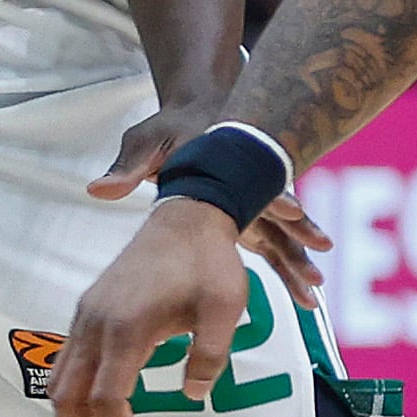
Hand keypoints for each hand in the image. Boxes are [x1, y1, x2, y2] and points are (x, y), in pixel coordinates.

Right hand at [50, 197, 249, 416]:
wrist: (187, 215)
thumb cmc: (209, 262)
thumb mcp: (226, 308)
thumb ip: (211, 356)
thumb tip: (192, 395)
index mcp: (127, 325)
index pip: (107, 398)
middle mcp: (96, 322)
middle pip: (67, 397)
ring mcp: (86, 313)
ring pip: (59, 381)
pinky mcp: (88, 308)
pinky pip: (66, 361)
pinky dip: (72, 394)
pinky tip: (93, 410)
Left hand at [88, 107, 334, 307]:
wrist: (190, 120)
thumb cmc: (169, 129)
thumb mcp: (145, 141)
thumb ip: (127, 167)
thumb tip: (98, 189)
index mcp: (224, 164)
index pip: (251, 180)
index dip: (271, 194)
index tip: (289, 207)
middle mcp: (245, 185)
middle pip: (277, 210)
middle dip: (298, 231)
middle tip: (318, 252)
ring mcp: (251, 205)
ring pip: (281, 236)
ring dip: (298, 260)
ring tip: (314, 290)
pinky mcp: (249, 221)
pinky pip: (275, 249)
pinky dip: (289, 270)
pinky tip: (306, 296)